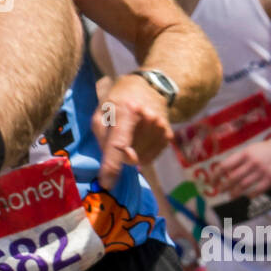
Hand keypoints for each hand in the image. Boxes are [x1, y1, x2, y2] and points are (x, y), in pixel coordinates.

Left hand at [91, 73, 172, 188]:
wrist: (151, 86)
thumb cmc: (120, 98)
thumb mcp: (102, 110)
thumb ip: (103, 136)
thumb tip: (113, 162)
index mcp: (127, 111)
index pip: (118, 145)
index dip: (111, 167)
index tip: (106, 184)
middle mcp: (148, 120)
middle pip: (129, 156)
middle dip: (119, 154)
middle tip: (118, 135)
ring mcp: (161, 128)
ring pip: (139, 159)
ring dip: (130, 153)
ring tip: (130, 132)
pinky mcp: (168, 136)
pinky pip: (149, 158)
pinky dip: (140, 152)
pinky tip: (140, 136)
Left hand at [217, 137, 270, 198]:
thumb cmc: (267, 148)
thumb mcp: (252, 148)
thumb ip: (240, 158)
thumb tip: (226, 169)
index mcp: (245, 153)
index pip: (226, 165)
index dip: (216, 174)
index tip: (212, 181)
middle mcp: (252, 163)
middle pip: (233, 178)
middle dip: (224, 186)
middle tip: (219, 191)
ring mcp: (262, 172)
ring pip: (243, 186)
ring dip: (235, 192)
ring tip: (230, 195)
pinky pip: (258, 190)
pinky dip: (251, 194)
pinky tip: (247, 196)